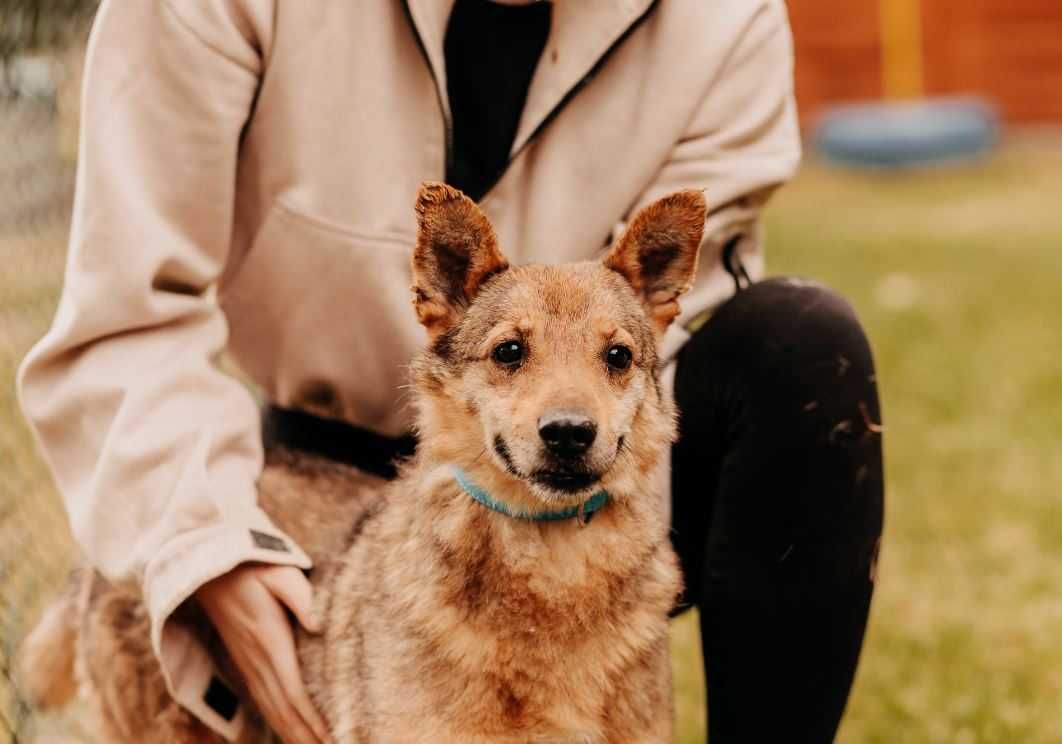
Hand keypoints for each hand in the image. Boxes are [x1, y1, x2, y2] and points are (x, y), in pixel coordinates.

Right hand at [197, 564, 331, 743]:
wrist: (211, 569)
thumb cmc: (254, 567)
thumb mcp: (281, 574)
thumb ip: (302, 598)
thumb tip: (320, 625)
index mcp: (271, 641)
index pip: (294, 691)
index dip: (312, 719)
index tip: (330, 736)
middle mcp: (258, 660)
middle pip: (284, 711)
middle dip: (306, 736)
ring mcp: (249, 664)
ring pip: (272, 710)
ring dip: (292, 733)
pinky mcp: (245, 662)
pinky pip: (262, 700)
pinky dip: (277, 721)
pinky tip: (288, 733)